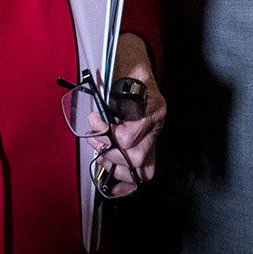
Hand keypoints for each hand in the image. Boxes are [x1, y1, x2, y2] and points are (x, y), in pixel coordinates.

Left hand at [101, 32, 167, 192]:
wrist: (135, 66)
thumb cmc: (129, 67)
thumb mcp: (123, 72)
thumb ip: (114, 92)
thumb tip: (98, 118)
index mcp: (154, 106)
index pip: (132, 135)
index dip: (110, 135)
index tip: (96, 122)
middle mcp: (156, 125)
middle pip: (135, 156)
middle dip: (111, 152)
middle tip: (97, 141)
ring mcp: (153, 137)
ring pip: (140, 168)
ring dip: (114, 165)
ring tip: (101, 152)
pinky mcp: (147, 146)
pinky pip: (145, 172)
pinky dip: (129, 184)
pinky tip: (114, 188)